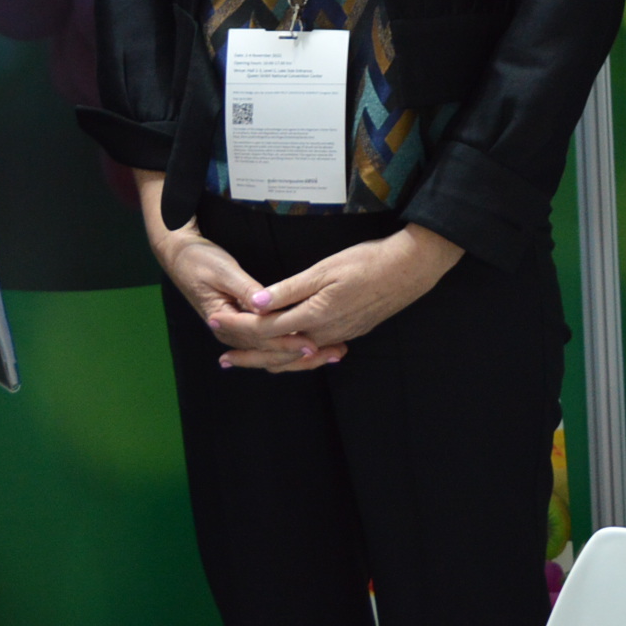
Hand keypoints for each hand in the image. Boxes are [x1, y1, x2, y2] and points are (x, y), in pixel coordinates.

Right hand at [133, 169, 348, 372]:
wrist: (180, 256)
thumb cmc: (200, 261)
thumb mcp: (223, 271)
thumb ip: (244, 289)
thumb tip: (263, 306)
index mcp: (224, 321)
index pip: (261, 338)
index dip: (286, 343)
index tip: (312, 344)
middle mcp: (231, 332)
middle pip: (269, 351)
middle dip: (301, 355)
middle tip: (333, 354)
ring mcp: (237, 329)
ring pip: (270, 350)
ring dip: (300, 354)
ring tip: (331, 354)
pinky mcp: (243, 323)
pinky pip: (268, 340)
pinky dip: (290, 345)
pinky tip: (311, 349)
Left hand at [211, 227, 463, 372]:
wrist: (410, 270)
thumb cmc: (368, 262)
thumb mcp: (325, 269)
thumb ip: (289, 289)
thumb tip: (256, 303)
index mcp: (314, 315)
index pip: (265, 329)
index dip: (237, 327)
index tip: (214, 323)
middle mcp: (323, 333)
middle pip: (277, 352)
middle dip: (247, 356)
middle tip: (222, 360)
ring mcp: (338, 335)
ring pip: (295, 358)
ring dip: (268, 360)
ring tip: (247, 362)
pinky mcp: (349, 333)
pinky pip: (313, 354)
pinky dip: (293, 358)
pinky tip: (287, 356)